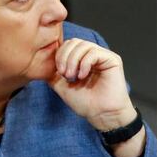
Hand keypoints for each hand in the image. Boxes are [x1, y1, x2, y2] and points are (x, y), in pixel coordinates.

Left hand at [47, 38, 144, 156]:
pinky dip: (84, 63)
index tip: (58, 72)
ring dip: (73, 60)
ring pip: (84, 45)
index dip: (60, 55)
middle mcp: (94, 55)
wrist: (102, 115)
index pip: (69, 45)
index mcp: (83, 59)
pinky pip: (94, 52)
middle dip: (65, 56)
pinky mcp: (112, 60)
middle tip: (65, 74)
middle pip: (75, 41)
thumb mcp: (62, 86)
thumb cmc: (86, 103)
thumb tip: (44, 63)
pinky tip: (82, 76)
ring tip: (73, 76)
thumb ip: (54, 73)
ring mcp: (104, 56)